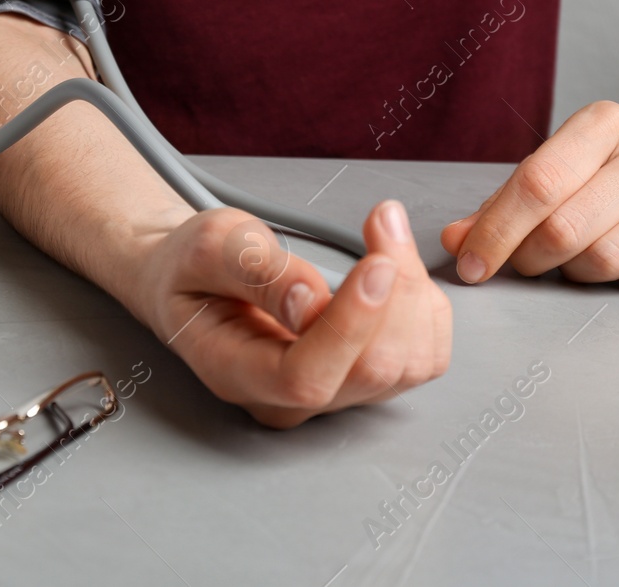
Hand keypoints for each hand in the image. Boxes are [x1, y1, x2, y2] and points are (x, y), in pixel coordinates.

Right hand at [130, 201, 450, 426]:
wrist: (196, 279)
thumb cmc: (193, 265)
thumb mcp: (207, 246)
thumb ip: (255, 271)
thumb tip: (309, 301)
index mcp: (236, 373)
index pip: (306, 376)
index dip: (351, 325)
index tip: (376, 262)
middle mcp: (289, 400)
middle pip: (371, 370)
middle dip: (395, 290)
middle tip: (383, 219)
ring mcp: (332, 396)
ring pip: (409, 364)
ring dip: (415, 291)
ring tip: (385, 232)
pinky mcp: (365, 379)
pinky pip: (425, 356)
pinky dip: (426, 304)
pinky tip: (397, 265)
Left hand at [440, 100, 618, 294]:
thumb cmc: (617, 160)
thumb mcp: (564, 158)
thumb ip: (506, 200)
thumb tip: (455, 239)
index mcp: (603, 124)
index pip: (536, 184)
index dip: (495, 231)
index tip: (471, 264)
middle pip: (566, 228)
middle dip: (530, 258)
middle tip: (525, 261)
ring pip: (607, 259)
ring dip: (575, 272)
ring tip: (574, 258)